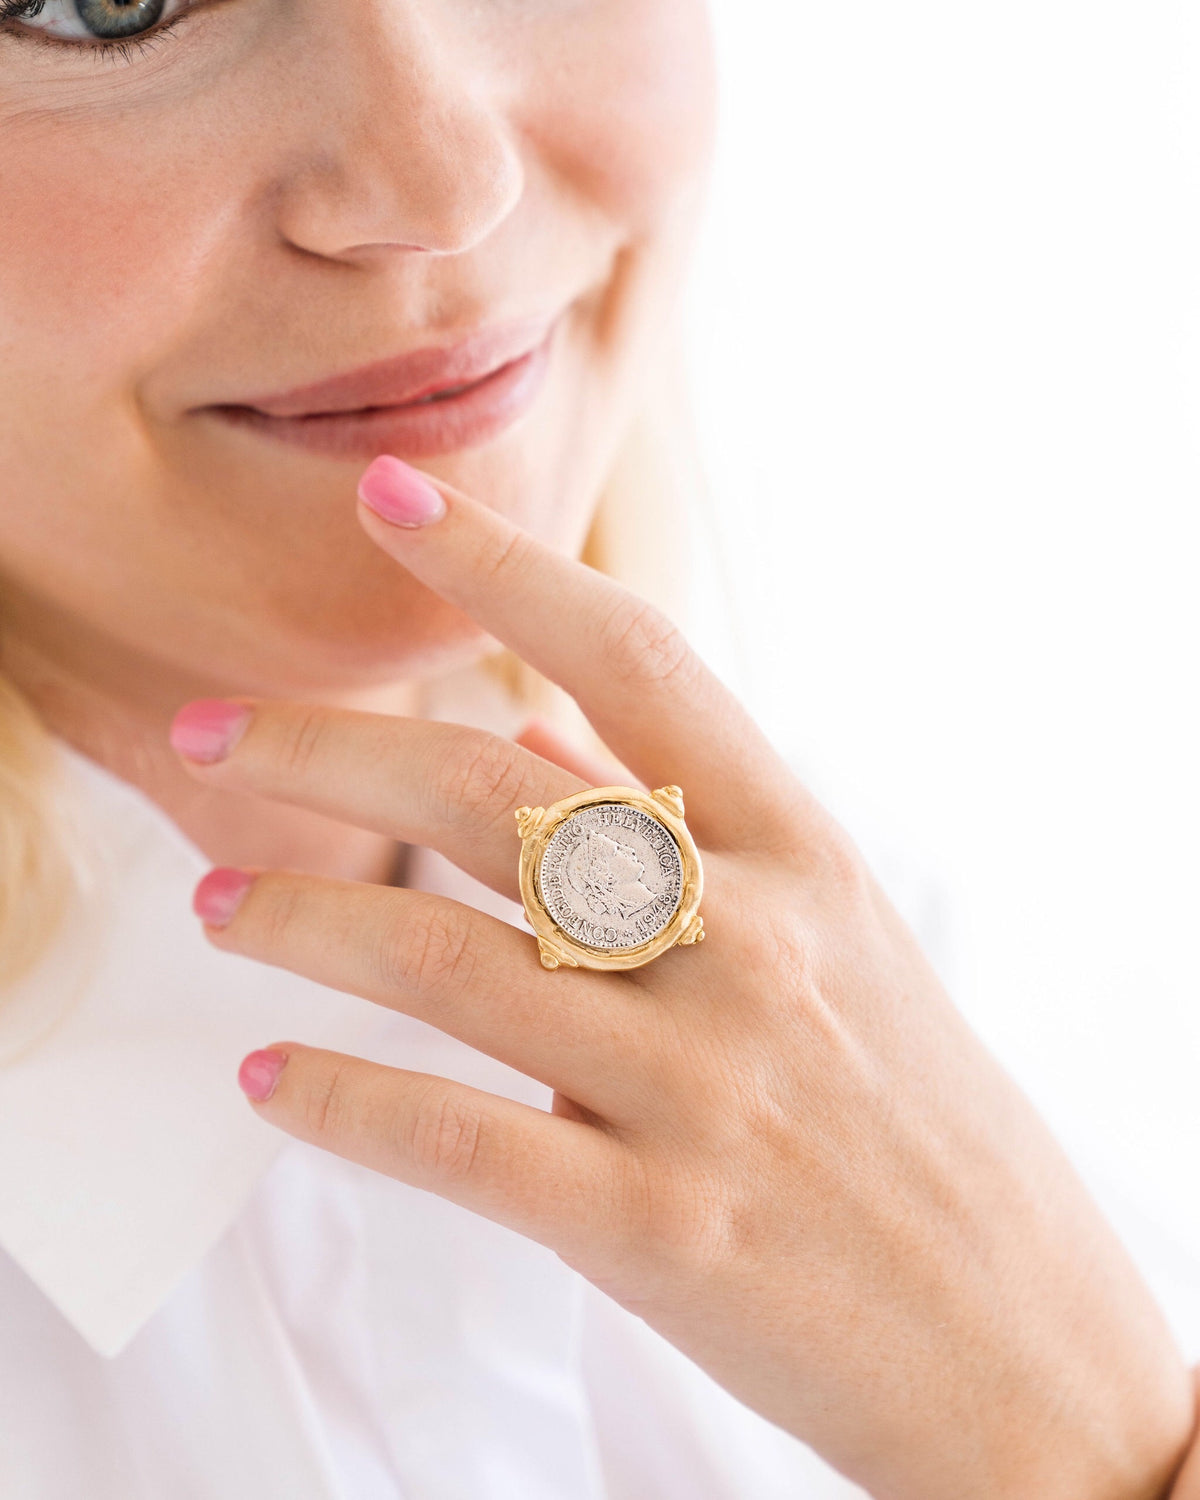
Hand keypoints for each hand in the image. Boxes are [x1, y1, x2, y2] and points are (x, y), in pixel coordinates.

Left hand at [169, 456, 1192, 1499]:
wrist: (1014, 1332)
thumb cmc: (912, 1111)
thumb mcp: (833, 933)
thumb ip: (681, 818)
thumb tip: (536, 714)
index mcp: (798, 851)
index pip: (637, 659)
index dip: (505, 568)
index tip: (390, 499)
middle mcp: (750, 943)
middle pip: (491, 796)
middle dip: (324, 749)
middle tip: (206, 734)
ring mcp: (705, 1085)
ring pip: (445, 961)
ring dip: (298, 919)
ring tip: (214, 906)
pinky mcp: (658, 1225)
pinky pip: (460, 1140)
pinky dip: (341, 1100)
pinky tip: (266, 1079)